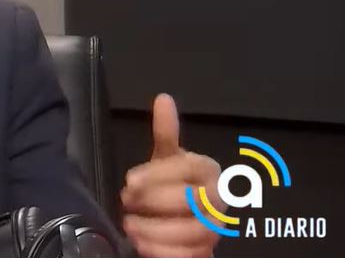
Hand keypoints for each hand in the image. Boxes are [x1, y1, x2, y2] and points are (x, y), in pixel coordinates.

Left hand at [120, 94, 222, 256]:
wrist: (186, 218)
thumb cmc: (173, 183)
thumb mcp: (166, 157)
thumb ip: (166, 132)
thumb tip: (163, 99)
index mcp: (208, 170)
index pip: (187, 168)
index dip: (157, 175)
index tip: (129, 181)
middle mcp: (218, 198)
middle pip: (190, 200)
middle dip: (153, 202)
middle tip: (126, 201)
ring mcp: (216, 227)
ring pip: (192, 231)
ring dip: (155, 230)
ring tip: (128, 225)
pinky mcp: (207, 251)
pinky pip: (190, 254)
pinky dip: (163, 251)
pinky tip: (141, 244)